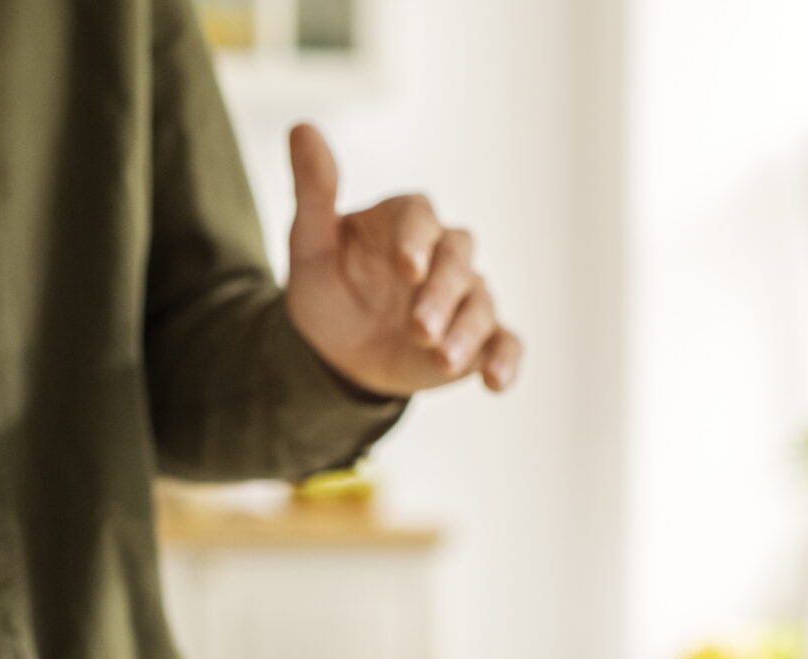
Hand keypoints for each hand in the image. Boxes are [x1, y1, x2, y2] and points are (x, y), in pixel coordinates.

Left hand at [283, 123, 522, 398]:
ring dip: (467, 332)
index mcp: (403, 223)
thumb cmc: (328, 290)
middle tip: (419, 330)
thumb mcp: (310, 246)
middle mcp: (441, 254)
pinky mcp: (478, 337)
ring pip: (479, 303)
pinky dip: (505, 360)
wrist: (340, 354)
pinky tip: (495, 382)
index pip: (419, 216)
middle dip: (441, 295)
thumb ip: (313, 191)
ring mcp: (463, 296)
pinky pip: (504, 343)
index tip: (406, 267)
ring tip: (443, 360)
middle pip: (457, 259)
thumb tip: (301, 127)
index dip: (416, 239)